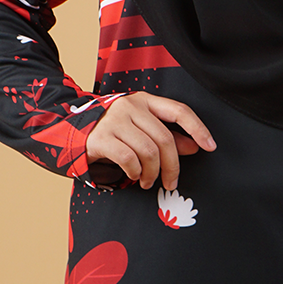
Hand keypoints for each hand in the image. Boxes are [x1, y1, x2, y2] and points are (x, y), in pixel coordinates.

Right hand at [85, 92, 215, 189]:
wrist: (72, 132)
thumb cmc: (113, 132)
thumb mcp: (141, 130)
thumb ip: (167, 137)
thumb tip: (195, 147)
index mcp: (145, 101)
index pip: (179, 110)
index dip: (198, 128)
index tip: (210, 146)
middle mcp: (131, 106)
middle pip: (164, 138)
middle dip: (172, 166)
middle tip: (170, 182)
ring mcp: (114, 120)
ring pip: (148, 151)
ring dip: (152, 173)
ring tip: (149, 181)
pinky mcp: (101, 137)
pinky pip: (129, 159)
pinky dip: (135, 172)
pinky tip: (134, 175)